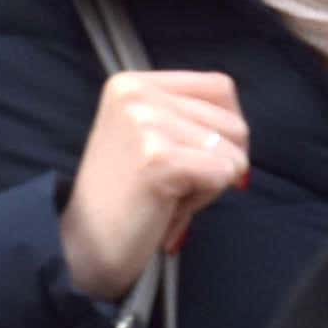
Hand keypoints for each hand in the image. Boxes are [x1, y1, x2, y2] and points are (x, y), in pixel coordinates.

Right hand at [60, 68, 253, 301]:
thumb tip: (243, 129)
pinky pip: (223, 174)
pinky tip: (167, 205)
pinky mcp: (158, 158)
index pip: (220, 87)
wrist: (85, 244)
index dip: (228, 130)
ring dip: (211, 183)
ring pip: (233, 151)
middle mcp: (136, 93)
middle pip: (233, 123)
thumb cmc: (126, 196)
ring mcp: (144, 123)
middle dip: (219, 162)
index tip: (202, 159)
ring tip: (169, 194)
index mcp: (132, 83)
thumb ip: (187, 116)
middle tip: (174, 185)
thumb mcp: (149, 135)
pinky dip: (203, 199)